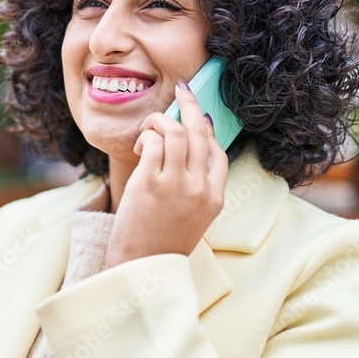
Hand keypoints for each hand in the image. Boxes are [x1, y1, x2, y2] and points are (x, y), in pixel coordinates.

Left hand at [105, 80, 228, 266]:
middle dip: (191, 104)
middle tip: (183, 89)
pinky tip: (140, 145)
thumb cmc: (161, 245)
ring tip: (148, 127)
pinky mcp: (149, 183)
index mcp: (215, 198)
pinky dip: (146, 135)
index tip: (198, 117)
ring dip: (160, 120)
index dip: (208, 130)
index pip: (218, 152)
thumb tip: (188, 151)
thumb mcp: (193, 219)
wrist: (141, 269)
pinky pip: (152, 142)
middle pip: (201, 132)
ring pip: (175, 131)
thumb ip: (196, 189)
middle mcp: (200, 188)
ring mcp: (176, 184)